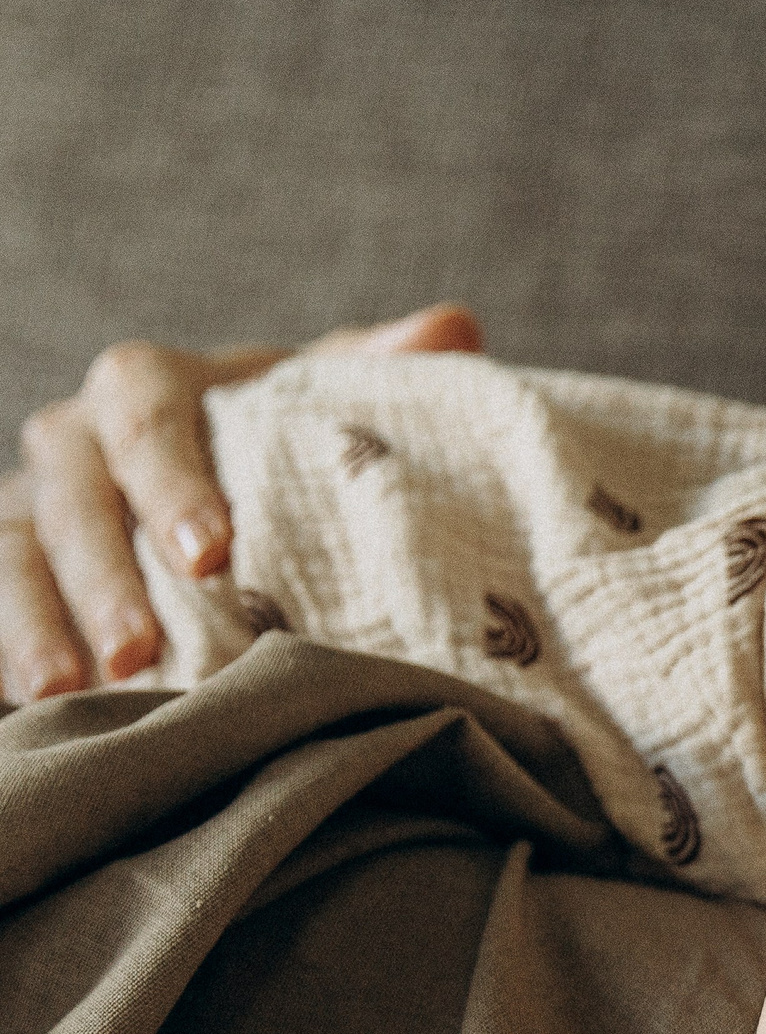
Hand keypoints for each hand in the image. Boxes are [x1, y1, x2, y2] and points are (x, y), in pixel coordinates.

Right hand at [0, 302, 482, 703]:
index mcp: (152, 390)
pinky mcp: (8, 567)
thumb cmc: (266, 457)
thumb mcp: (309, 410)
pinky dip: (8, 644)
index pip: (145, 407)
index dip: (171, 479)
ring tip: (74, 688)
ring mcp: (31, 503)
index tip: (211, 556)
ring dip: (40, 620)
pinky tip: (39, 706)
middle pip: (73, 488)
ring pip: (18, 550)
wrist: (189, 509)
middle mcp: (78, 438)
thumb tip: (453, 327)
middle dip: (105, 572)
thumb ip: (367, 374)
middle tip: (140, 647)